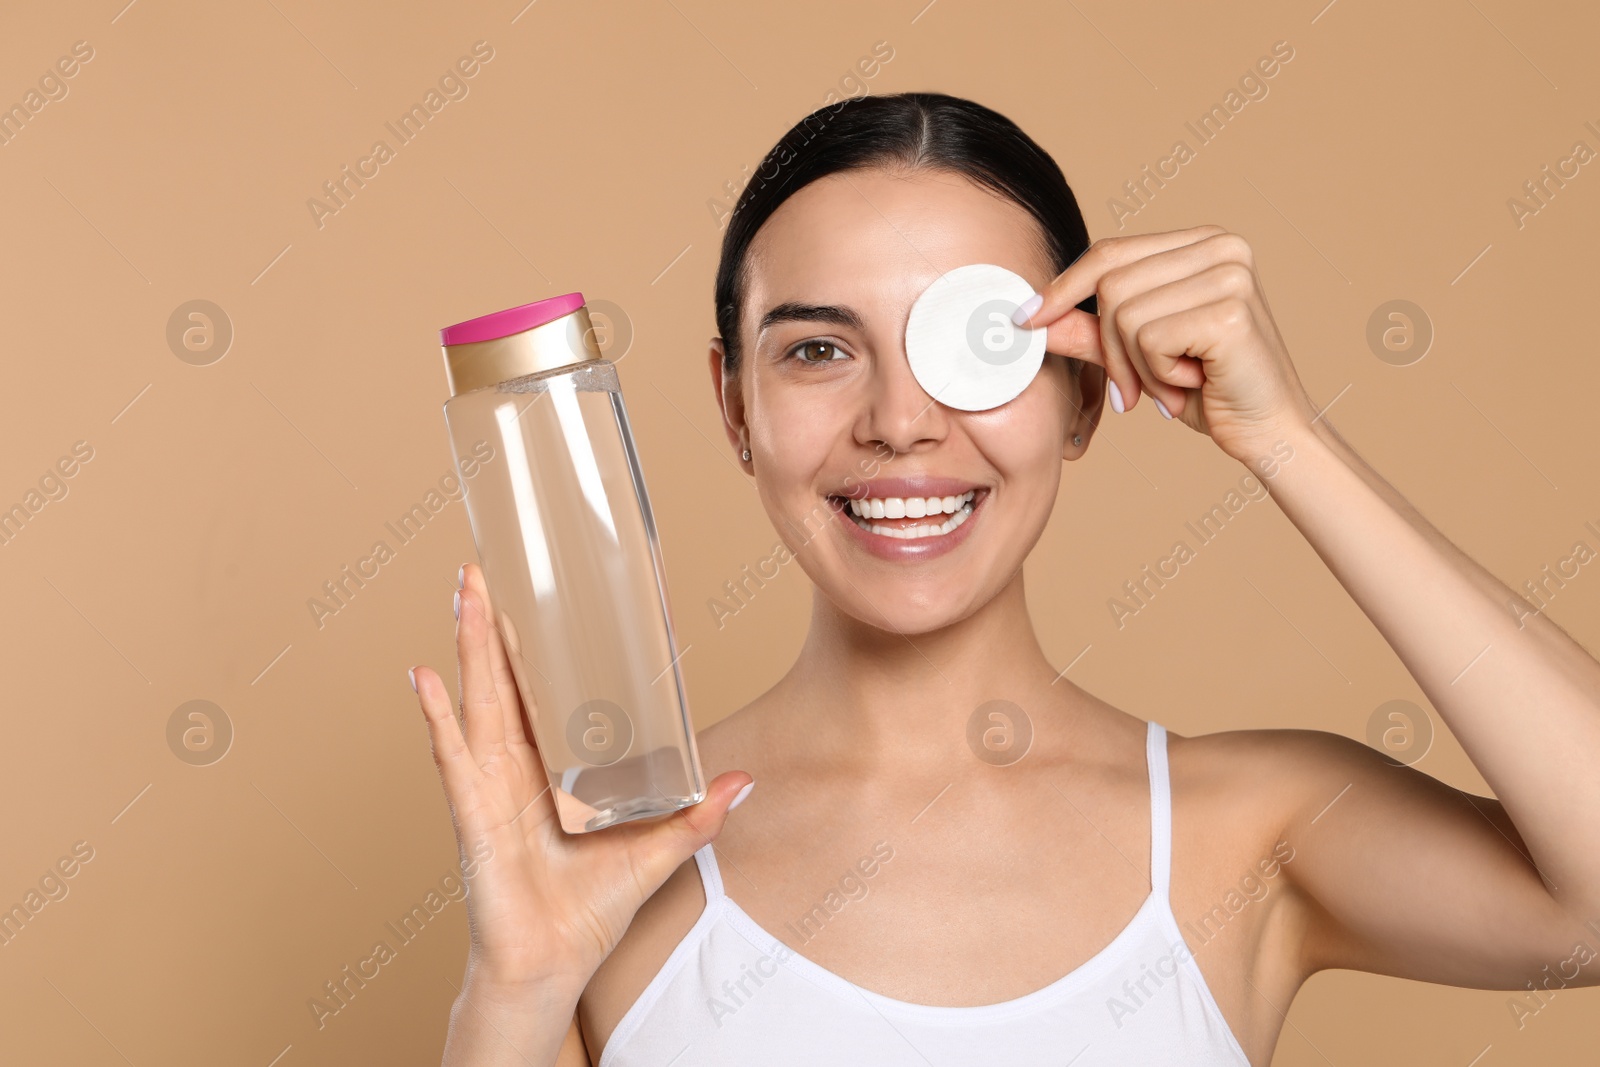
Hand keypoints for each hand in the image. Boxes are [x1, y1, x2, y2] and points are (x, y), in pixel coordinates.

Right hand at [409, 563, 752, 994]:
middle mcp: (515, 768)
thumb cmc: (591, 909)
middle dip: (491, 625)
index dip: (535, 646)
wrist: (555, 962)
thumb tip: (743, 780)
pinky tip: (423, 677)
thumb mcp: (657, 849)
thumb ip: (697, 814)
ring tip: (461, 593)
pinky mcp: (474, 812)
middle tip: (483, 570)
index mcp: (551, 769)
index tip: (534, 596)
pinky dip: (436, 717)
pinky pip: (453, 756)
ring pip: (477, 700)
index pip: (541, 693)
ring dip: (467, 647)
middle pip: (501, 681)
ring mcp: (490, 785)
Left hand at [1017, 225, 1321, 463]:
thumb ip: (1090, 331)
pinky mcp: (1230, 310)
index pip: (1111, 252)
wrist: (1268, 431)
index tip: (1027, 320)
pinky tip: (1194, 383)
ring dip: (1136, 366)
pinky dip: (1158, 374)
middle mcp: (1222, 246)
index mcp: (1203, 243)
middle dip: (1109, 347)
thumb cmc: (1209, 390)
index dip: (1063, 287)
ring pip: (1124, 313)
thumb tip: (1032, 317)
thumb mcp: (1138, 356)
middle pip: (1111, 283)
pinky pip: (1149, 339)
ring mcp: (1230, 273)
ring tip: (1174, 385)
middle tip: (1133, 391)